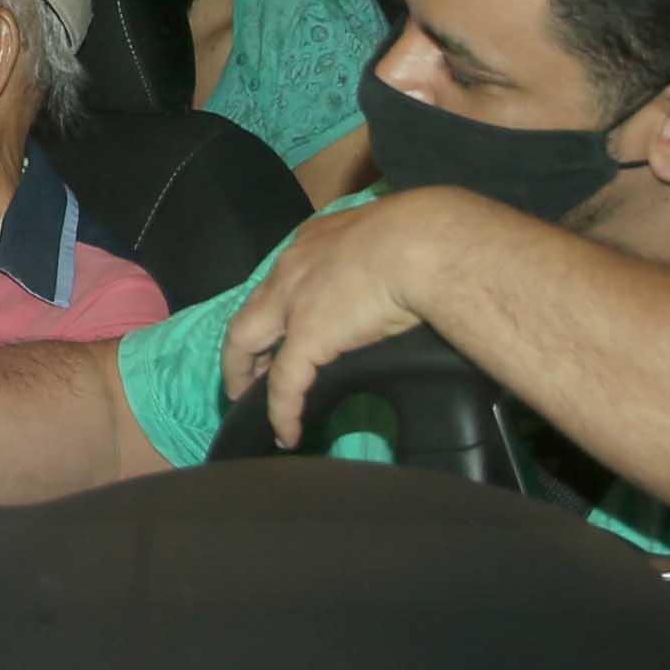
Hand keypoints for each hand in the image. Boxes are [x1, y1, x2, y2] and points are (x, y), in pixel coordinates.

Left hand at [218, 188, 474, 444]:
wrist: (425, 244)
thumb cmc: (424, 237)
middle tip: (247, 370)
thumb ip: (378, 259)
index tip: (279, 322)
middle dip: (244, 343)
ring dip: (244, 373)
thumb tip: (397, 280)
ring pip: (247, 341)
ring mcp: (293, 303)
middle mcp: (292, 269)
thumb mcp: (388, 239)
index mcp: (315, 242)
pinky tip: (286, 433)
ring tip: (247, 400)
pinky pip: (285, 384)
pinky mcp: (306, 337)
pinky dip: (282, 411)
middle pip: (251, 311)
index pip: (283, 278)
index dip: (276, 304)